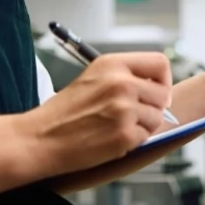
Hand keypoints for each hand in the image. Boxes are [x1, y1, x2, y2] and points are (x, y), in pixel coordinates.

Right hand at [14, 52, 172, 177]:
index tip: (156, 91)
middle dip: (153, 107)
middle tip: (133, 115)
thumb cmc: (64, 111)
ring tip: (116, 126)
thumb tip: (159, 88)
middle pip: (163, 94)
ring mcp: (124, 109)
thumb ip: (125, 76)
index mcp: (112, 64)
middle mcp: (121, 82)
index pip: (160, 63)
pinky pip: (146, 137)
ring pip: (157, 118)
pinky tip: (111, 138)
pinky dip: (132, 141)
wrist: (40, 138)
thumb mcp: (93, 78)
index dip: (163, 80)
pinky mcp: (124, 135)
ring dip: (143, 126)